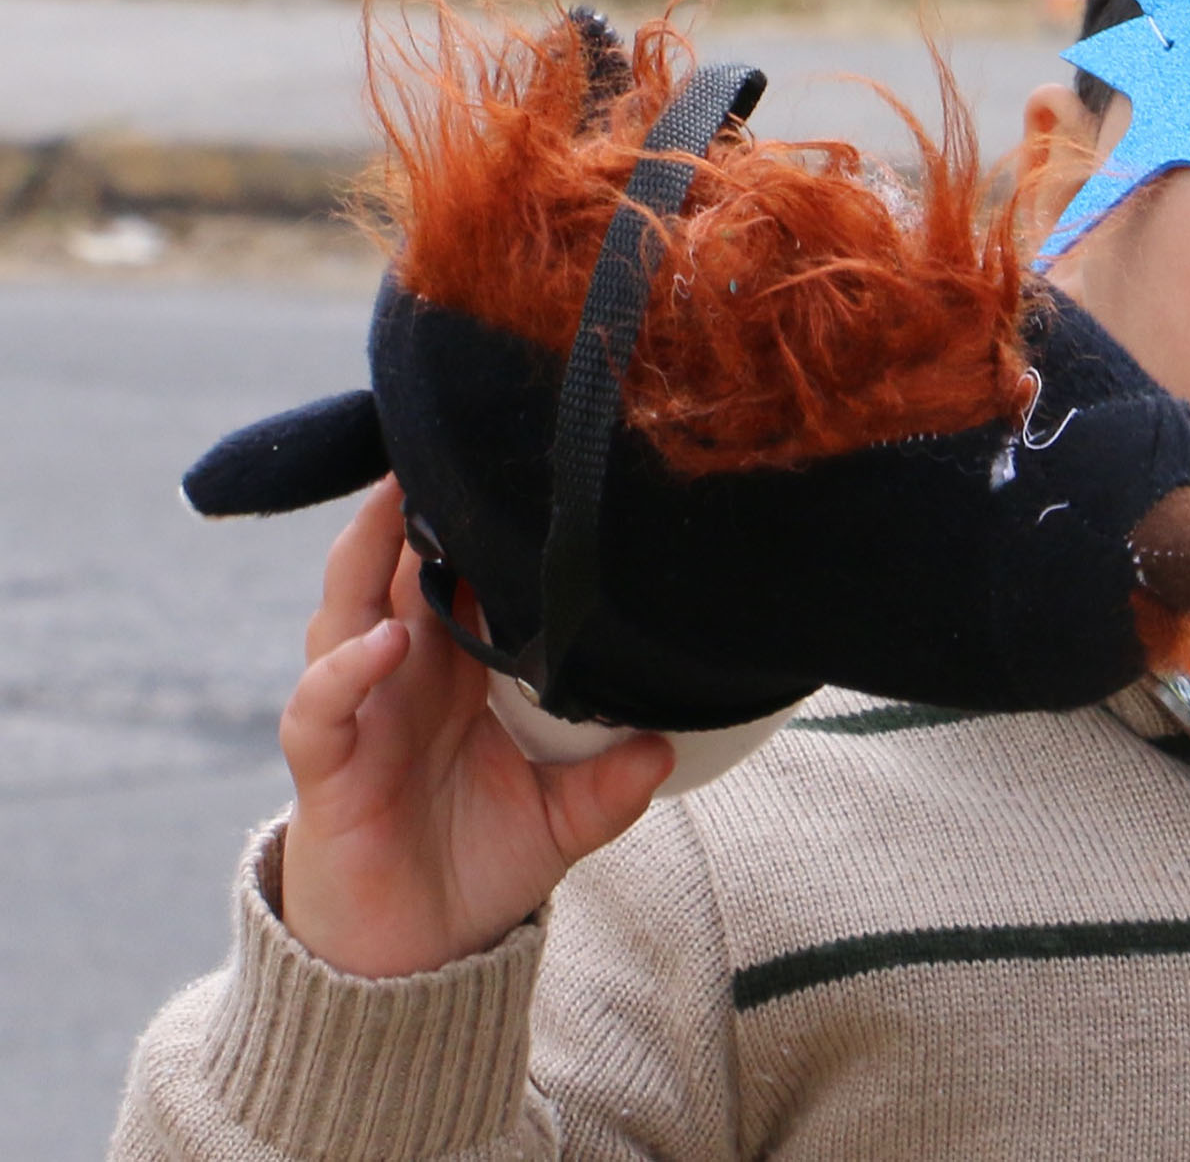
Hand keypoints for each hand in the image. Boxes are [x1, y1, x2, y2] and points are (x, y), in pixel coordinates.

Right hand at [277, 479, 674, 978]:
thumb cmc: (481, 864)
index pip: (466, 568)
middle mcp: (404, 672)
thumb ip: (612, 783)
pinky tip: (383, 645)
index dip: (484, 516)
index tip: (524, 457)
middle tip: (452, 433)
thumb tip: (667, 743)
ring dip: (370, 553)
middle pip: (399, 562)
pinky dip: (344, 670)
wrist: (415, 958)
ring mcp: (359, 710)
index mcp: (460, 666)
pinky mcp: (326, 764)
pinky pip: (320, 704)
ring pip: (346, 609)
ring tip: (401, 498)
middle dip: (418, 500)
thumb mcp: (567, 821)